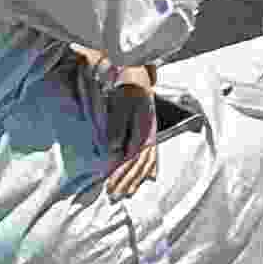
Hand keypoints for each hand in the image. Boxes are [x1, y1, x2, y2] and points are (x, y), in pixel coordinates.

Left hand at [97, 63, 161, 202]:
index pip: (134, 154)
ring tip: (128, 191)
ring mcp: (149, 128)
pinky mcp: (146, 128)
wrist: (133, 68)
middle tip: (116, 195)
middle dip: (129, 179)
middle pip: (141, 159)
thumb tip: (113, 149)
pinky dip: (149, 166)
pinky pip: (151, 152)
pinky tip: (148, 177)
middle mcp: (149, 128)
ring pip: (147, 158)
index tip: (111, 185)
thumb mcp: (118, 101)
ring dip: (136, 176)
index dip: (123, 171)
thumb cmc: (124, 83)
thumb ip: (116, 125)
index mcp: (143, 122)